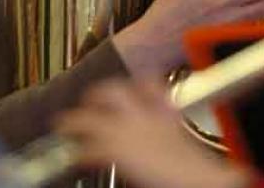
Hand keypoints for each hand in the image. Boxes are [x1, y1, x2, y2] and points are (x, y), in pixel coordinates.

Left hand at [54, 80, 250, 187]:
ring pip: (86, 116)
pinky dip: (78, 154)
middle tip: (90, 104)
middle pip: (111, 91)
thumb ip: (178, 143)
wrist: (199, 182)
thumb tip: (186, 153)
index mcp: (166, 116)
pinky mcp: (112, 151)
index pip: (147, 84)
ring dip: (73, 122)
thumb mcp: (189, 150)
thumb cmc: (197, 174)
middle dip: (97, 96)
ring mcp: (125, 132)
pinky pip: (85, 149)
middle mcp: (144, 117)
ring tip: (63, 125)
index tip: (133, 91)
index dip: (137, 87)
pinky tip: (76, 159)